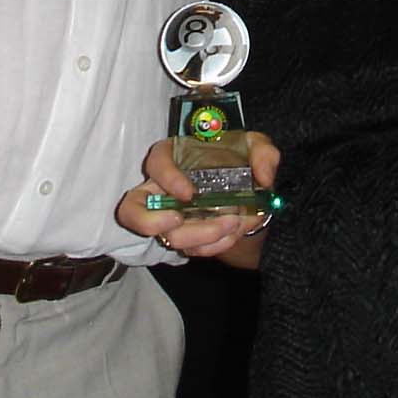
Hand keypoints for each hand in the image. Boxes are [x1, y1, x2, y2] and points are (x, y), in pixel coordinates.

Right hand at [114, 135, 281, 257]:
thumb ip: (264, 153)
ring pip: (163, 236)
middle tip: (179, 222)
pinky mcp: (184, 237)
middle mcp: (163, 188)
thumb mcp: (257, 148)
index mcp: (175, 157)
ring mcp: (169, 216)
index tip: (188, 193)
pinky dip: (211, 246)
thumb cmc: (243, 162)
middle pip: (133, 209)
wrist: (251, 195)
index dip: (166, 179)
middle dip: (152, 222)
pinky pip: (188, 249)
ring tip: (231, 225)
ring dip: (197, 237)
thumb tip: (262, 177)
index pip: (156, 163)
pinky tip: (232, 236)